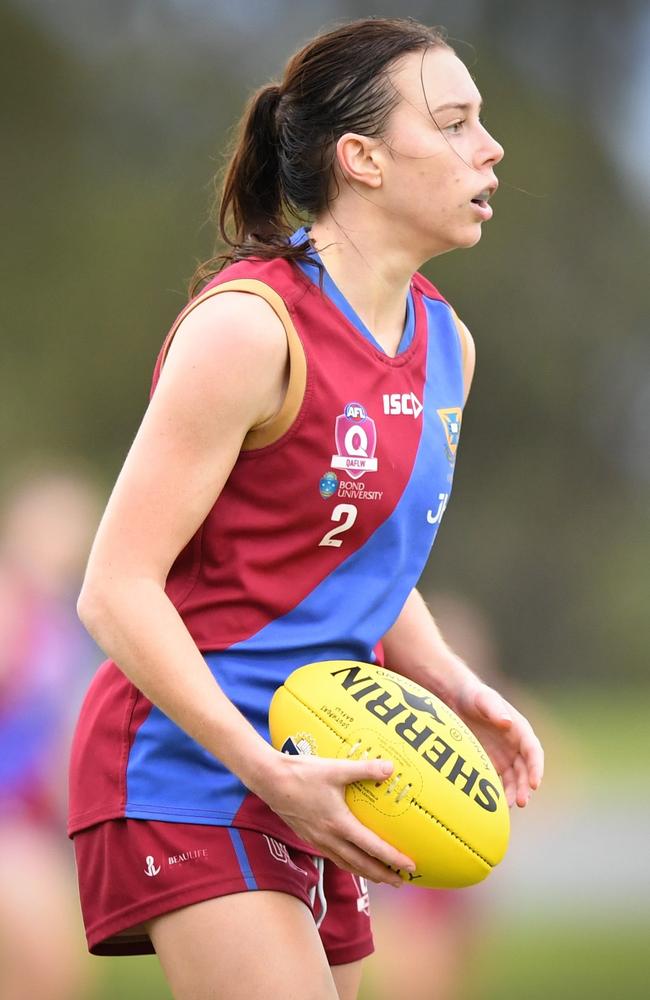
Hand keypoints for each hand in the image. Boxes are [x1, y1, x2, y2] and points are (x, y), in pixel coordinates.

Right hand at [255, 752, 414, 886]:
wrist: (270, 780)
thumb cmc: (303, 773)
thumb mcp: (336, 768)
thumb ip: (364, 769)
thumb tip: (390, 768)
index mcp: (339, 824)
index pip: (372, 848)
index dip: (393, 859)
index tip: (410, 867)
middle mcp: (329, 838)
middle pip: (361, 864)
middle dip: (383, 875)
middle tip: (401, 881)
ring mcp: (317, 840)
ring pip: (346, 863)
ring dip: (366, 872)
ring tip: (381, 876)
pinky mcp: (308, 836)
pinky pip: (333, 856)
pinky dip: (348, 863)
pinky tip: (352, 858)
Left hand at [449, 679, 543, 807]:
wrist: (456, 698)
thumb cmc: (473, 696)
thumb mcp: (484, 700)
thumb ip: (495, 710)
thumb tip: (508, 723)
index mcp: (520, 730)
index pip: (534, 752)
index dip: (536, 768)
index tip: (535, 783)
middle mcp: (516, 745)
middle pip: (526, 769)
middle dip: (525, 786)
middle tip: (521, 802)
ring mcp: (505, 755)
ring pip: (515, 778)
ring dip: (515, 792)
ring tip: (509, 807)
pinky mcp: (492, 762)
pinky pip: (500, 780)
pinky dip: (501, 792)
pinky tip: (496, 805)